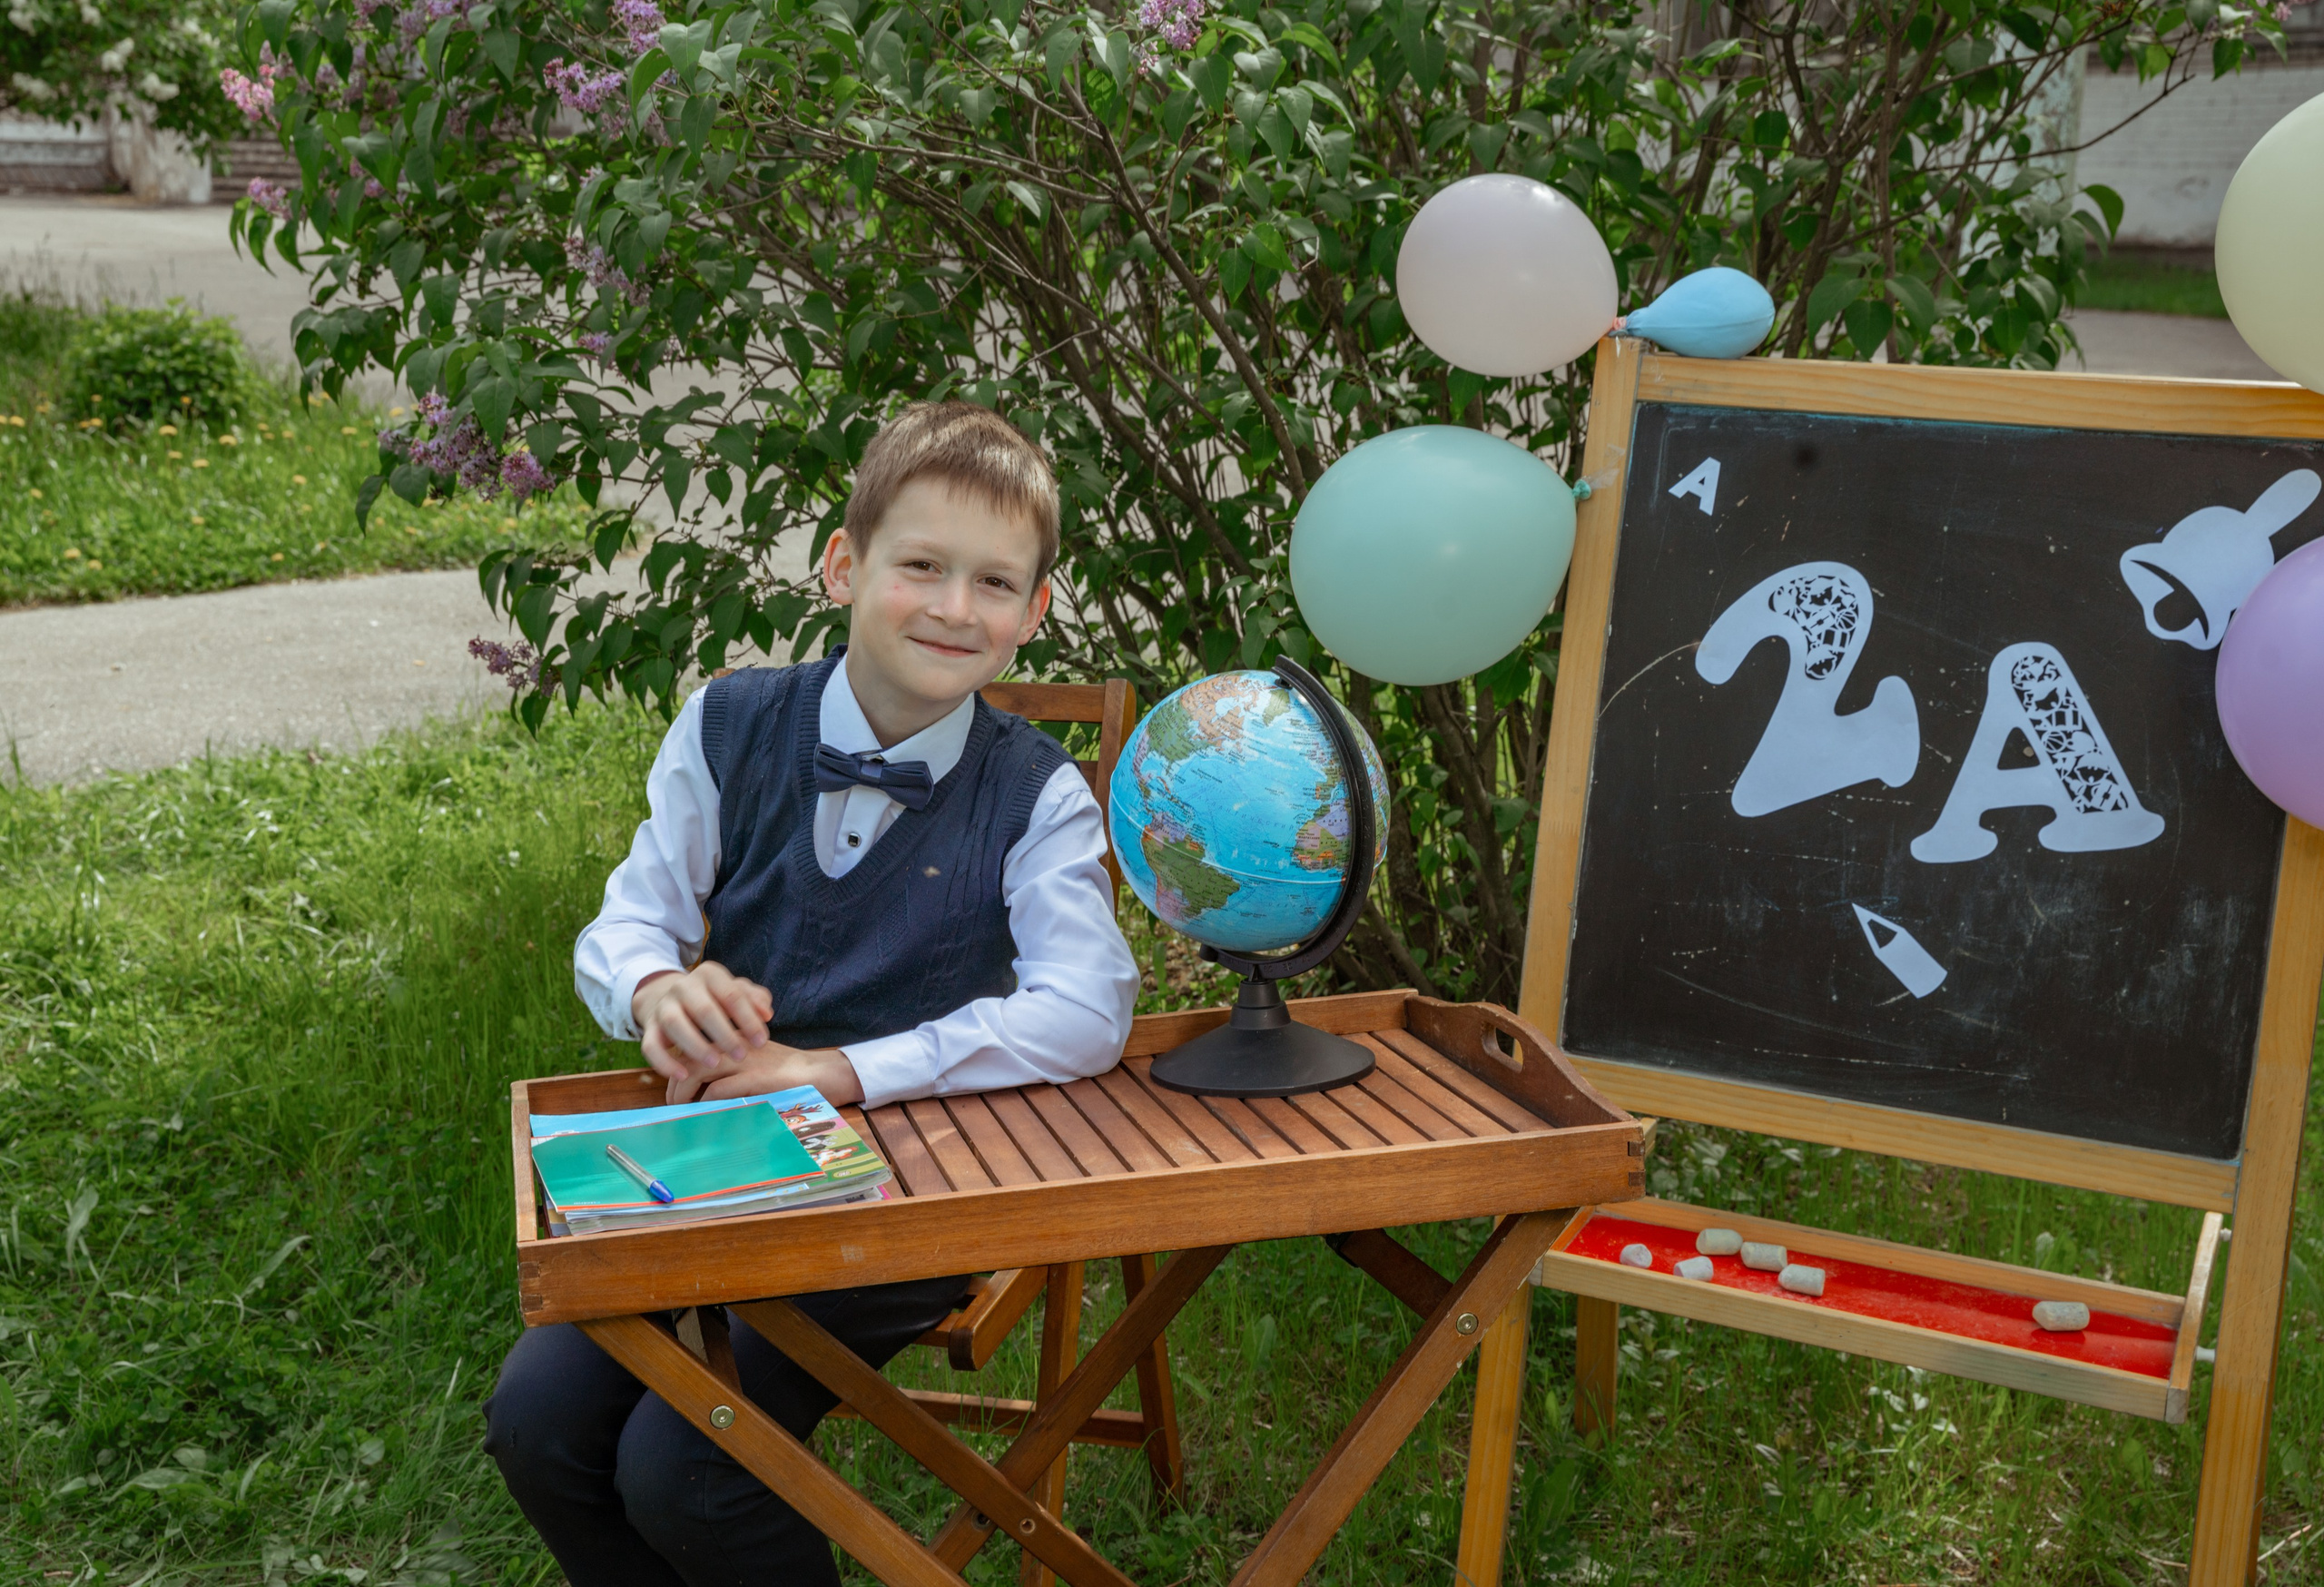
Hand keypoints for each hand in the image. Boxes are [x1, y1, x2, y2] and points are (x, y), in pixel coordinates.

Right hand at [633, 961, 771, 1087]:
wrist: (671, 998)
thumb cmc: (715, 999)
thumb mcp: (735, 992)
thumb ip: (754, 999)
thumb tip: (766, 1014)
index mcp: (709, 974)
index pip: (731, 994)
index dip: (748, 1019)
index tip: (761, 1041)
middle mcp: (683, 986)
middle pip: (704, 1009)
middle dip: (724, 1034)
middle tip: (741, 1055)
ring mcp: (664, 1006)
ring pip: (675, 1024)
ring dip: (696, 1046)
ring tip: (715, 1063)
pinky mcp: (649, 1027)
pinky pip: (650, 1046)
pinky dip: (665, 1062)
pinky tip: (683, 1075)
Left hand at [664, 1039, 864, 1106]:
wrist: (821, 1073)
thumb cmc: (789, 1073)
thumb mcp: (756, 1064)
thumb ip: (732, 1069)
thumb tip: (704, 1090)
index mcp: (735, 1037)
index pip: (695, 1045)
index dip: (680, 1066)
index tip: (676, 1087)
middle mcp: (735, 1045)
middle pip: (690, 1056)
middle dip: (675, 1081)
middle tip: (670, 1102)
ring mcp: (744, 1060)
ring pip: (698, 1070)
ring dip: (683, 1091)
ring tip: (679, 1108)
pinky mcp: (754, 1078)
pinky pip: (719, 1090)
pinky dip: (705, 1102)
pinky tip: (703, 1112)